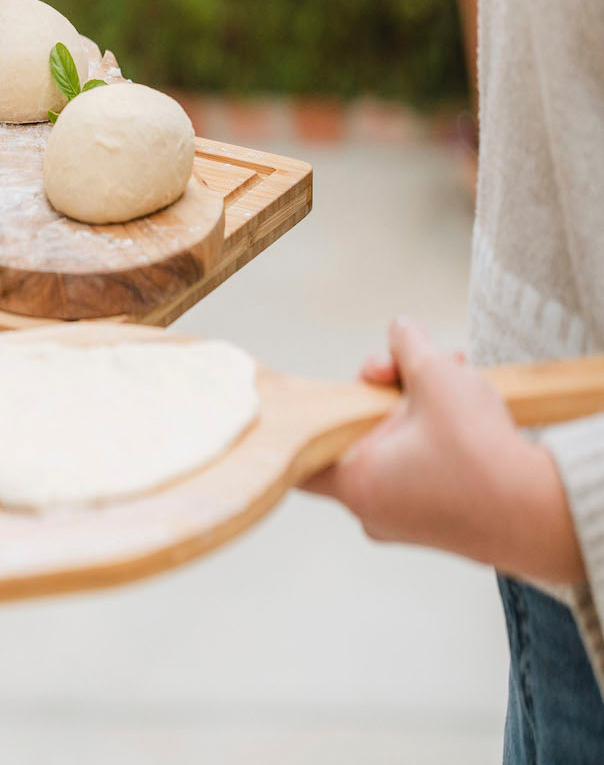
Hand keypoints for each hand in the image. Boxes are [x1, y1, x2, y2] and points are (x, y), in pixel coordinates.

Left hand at [302, 318, 584, 587]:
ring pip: (397, 448)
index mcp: (354, 481)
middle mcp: (372, 510)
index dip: (314, 413)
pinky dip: (438, 437)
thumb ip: (408, 345)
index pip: (304, 448)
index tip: (334, 391)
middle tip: (409, 369)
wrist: (546, 514)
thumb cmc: (483, 457)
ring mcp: (406, 521)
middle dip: (389, 391)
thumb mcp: (437, 377)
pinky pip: (423, 469)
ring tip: (454, 375)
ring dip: (421, 408)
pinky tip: (465, 405)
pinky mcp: (441, 522)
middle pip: (359, 433)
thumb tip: (399, 329)